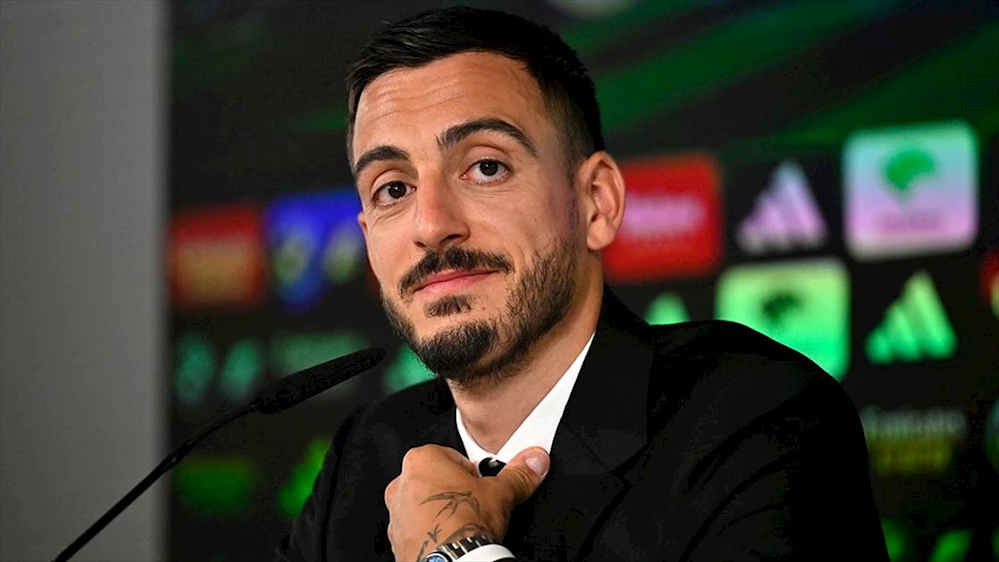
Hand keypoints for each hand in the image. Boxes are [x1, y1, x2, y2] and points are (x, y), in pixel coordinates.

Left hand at [384, 444, 549, 561]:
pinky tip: (450, 539)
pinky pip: (416, 530)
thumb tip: (534, 462)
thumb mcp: (501, 493)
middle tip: (474, 505)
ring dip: (440, 512)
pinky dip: (431, 533)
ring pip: (423, 505)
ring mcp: (396, 513)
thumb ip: (518, 473)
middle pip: (435, 480)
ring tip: (462, 524)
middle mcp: (402, 483)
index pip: (451, 457)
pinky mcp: (396, 539)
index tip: (480, 486)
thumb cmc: (465, 525)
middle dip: (454, 491)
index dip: (471, 473)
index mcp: (422, 460)